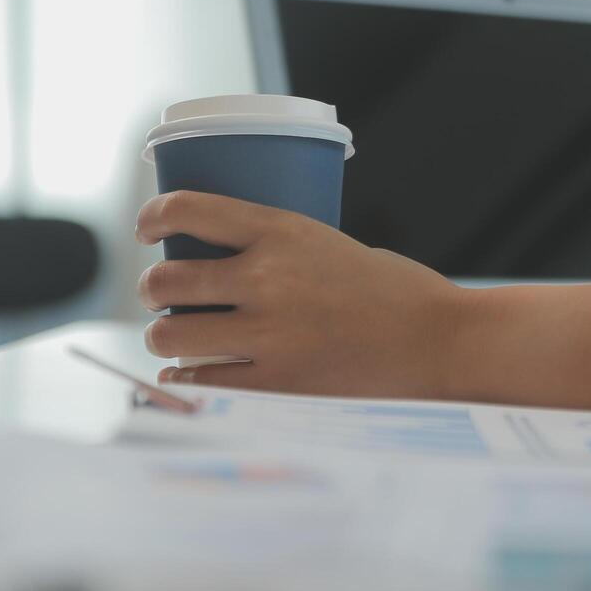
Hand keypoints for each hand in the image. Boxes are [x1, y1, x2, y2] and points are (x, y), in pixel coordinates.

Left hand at [136, 191, 462, 396]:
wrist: (442, 341)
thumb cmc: (400, 293)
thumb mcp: (335, 246)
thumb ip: (282, 254)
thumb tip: (230, 273)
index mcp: (283, 231)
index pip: (187, 208)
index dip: (152, 216)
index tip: (148, 230)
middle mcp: (266, 277)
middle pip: (165, 280)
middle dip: (152, 289)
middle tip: (161, 296)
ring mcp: (268, 333)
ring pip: (170, 332)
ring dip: (163, 335)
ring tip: (174, 336)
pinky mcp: (277, 381)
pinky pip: (200, 379)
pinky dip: (186, 376)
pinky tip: (189, 373)